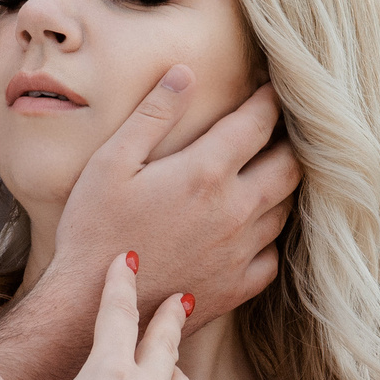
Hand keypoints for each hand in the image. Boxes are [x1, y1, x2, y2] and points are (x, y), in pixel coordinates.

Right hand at [46, 65, 297, 325]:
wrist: (88, 307)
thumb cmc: (94, 229)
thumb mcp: (112, 162)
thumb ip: (153, 114)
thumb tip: (185, 72)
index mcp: (206, 172)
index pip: (258, 123)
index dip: (270, 101)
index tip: (273, 89)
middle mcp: (235, 210)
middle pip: (290, 166)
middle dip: (291, 142)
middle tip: (282, 129)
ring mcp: (240, 252)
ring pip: (286, 209)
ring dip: (283, 186)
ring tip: (272, 171)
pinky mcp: (237, 286)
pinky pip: (273, 255)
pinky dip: (271, 236)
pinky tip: (255, 228)